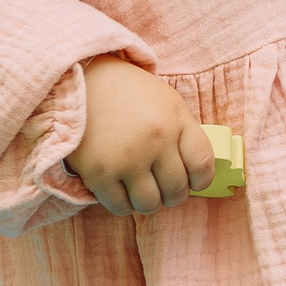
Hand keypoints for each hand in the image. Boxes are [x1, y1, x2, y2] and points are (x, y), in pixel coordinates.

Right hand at [67, 57, 212, 216]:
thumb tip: (195, 174)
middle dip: (173, 195)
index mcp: (176, 122)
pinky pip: (120, 206)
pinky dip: (123, 204)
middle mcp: (155, 142)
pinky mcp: (99, 172)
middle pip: (177, 190)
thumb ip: (185, 134)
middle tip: (163, 189)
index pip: (202, 165)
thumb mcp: (168, 102)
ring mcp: (127, 159)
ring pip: (149, 204)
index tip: (192, 182)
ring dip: (148, 203)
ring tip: (141, 191)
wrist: (83, 79)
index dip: (201, 181)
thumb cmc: (129, 92)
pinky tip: (120, 190)